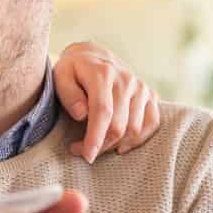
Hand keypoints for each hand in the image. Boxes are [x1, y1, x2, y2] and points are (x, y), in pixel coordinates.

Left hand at [54, 42, 161, 160]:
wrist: (94, 56)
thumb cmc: (74, 71)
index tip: (87, 155)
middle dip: (101, 145)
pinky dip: (139, 139)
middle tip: (83, 151)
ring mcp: (141, 87)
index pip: (103, 111)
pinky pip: (152, 123)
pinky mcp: (150, 94)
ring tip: (98, 146)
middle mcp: (126, 79)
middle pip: (119, 125)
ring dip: (116, 144)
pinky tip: (121, 145)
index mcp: (103, 73)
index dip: (95, 137)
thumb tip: (81, 114)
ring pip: (135, 129)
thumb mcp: (61, 75)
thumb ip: (68, 93)